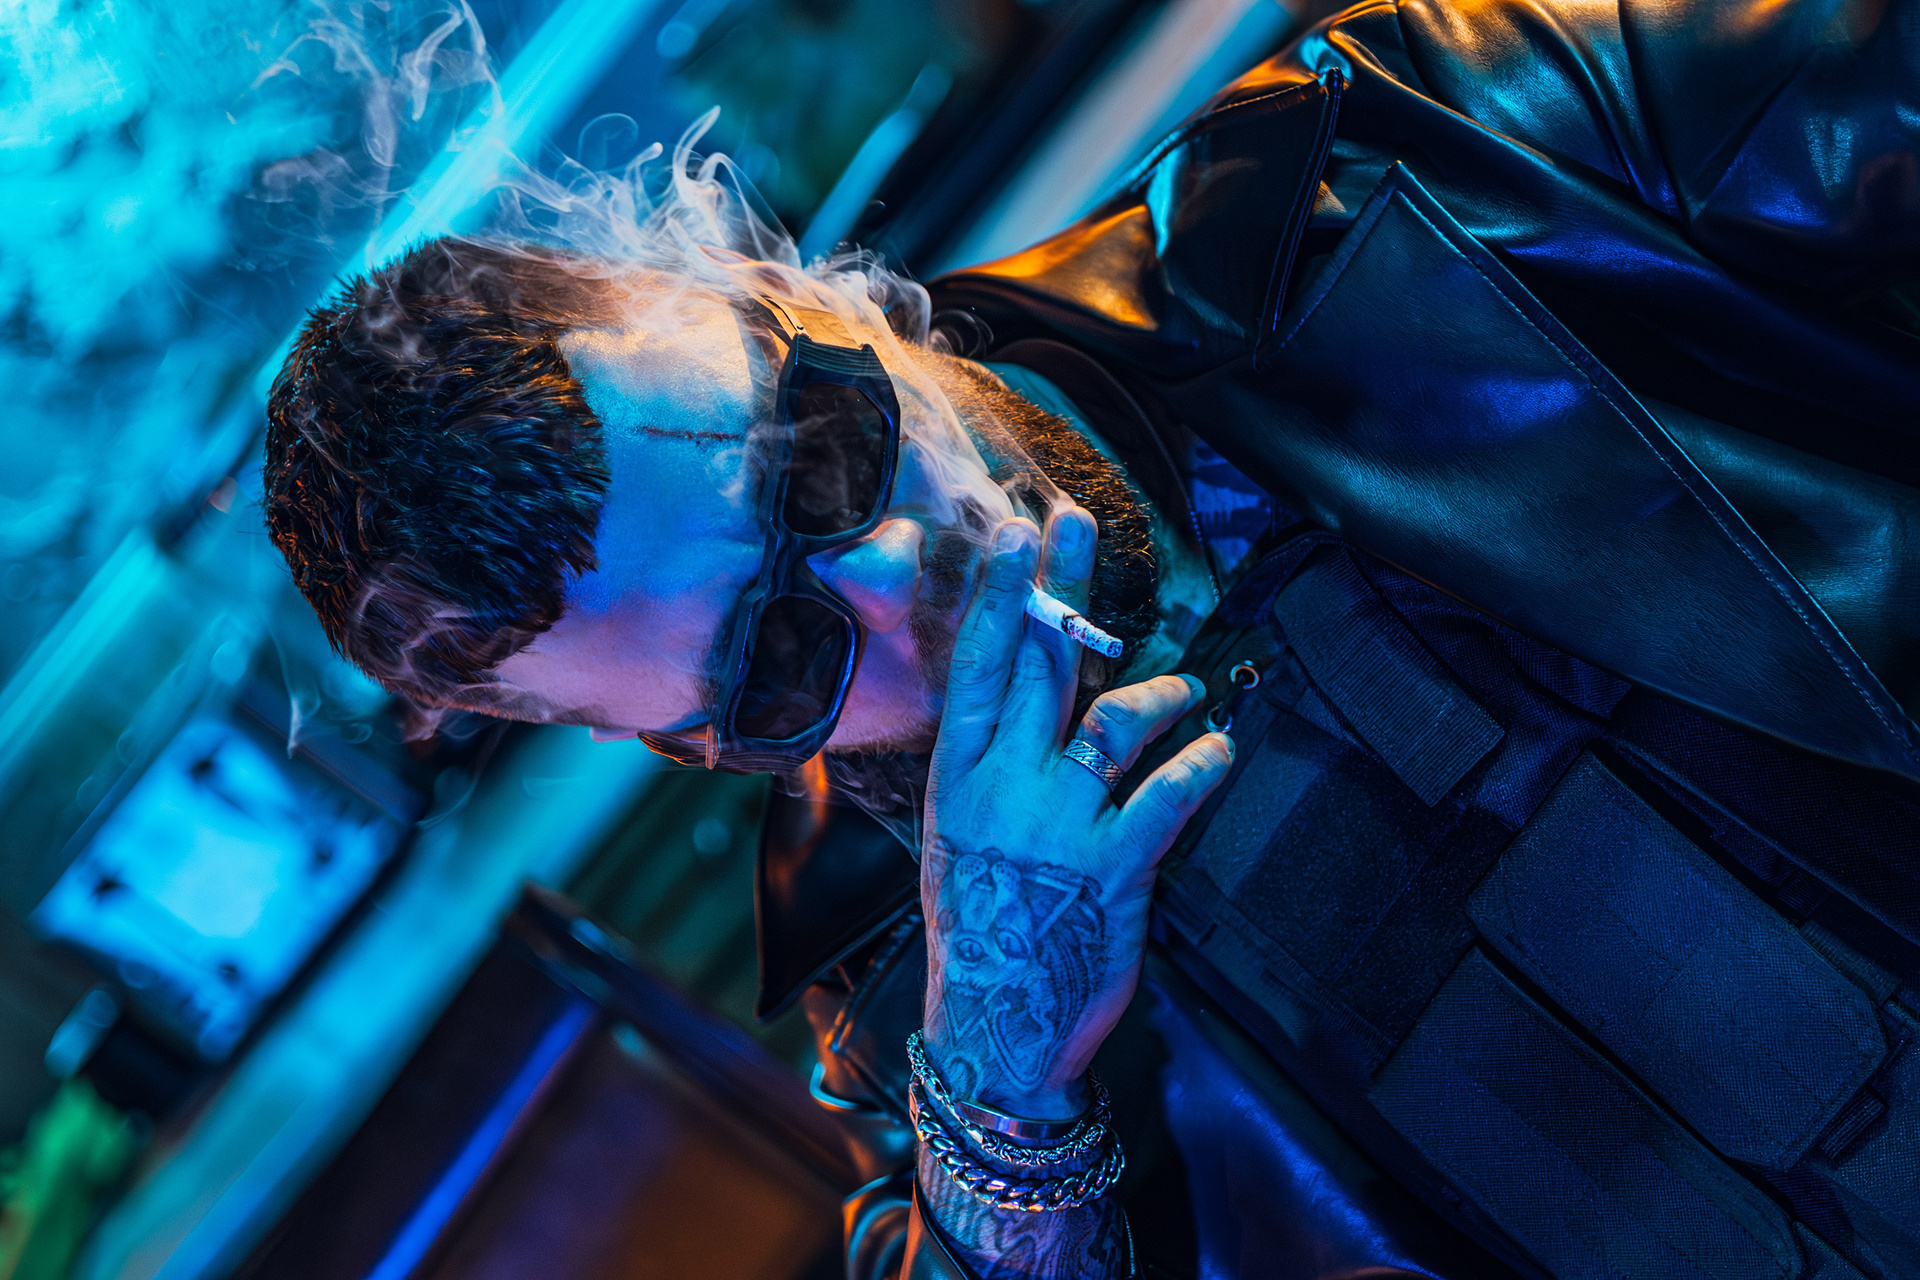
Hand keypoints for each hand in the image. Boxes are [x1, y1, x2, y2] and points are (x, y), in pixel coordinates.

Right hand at [921, 507, 1234, 1118]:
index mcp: (957, 777)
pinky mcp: (1115, 865)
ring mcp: (1058, 823)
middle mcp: (1001, 786)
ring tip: (1187, 694)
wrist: (996, 1026)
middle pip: (1038, 662)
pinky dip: (1202, 762)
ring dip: (1161, 693)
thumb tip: (1023, 704)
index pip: (976, 666)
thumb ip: (989, 768)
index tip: (1013, 533)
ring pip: (1115, 717)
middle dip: (1060, 586)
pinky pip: (1168, 791)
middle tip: (1075, 522)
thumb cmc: (981, 926)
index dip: (996, 593)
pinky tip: (1220, 749)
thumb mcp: (957, 837)